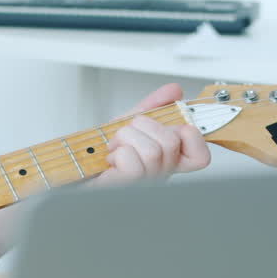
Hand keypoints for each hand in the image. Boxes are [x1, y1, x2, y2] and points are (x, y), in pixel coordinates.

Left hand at [94, 83, 210, 185]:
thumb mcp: (129, 124)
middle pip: (172, 141)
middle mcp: (159, 175)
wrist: (75, 169)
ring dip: (126, 138)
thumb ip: (153, 107)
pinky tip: (111, 160)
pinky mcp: (127, 187)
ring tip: (116, 147)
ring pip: (152, 150)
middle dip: (143, 127)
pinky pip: (131, 159)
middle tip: (128, 135)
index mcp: (166, 162)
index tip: (176, 126)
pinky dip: (117, 151)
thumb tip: (174, 90)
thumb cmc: (100, 153)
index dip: (193, 136)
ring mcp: (145, 184)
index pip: (200, 157)